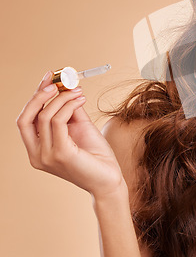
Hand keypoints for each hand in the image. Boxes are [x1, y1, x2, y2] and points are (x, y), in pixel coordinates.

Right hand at [16, 71, 125, 198]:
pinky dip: (69, 105)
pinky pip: (58, 122)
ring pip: (44, 116)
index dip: (35, 97)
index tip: (48, 78)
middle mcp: (37, 155)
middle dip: (40, 95)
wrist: (109, 179)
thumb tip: (67, 88)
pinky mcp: (61, 154)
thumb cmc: (95, 156)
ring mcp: (46, 156)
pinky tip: (81, 100)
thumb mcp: (80, 127)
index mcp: (37, 149)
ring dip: (62, 98)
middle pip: (25, 117)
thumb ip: (70, 111)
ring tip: (78, 91)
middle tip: (57, 81)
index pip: (26, 119)